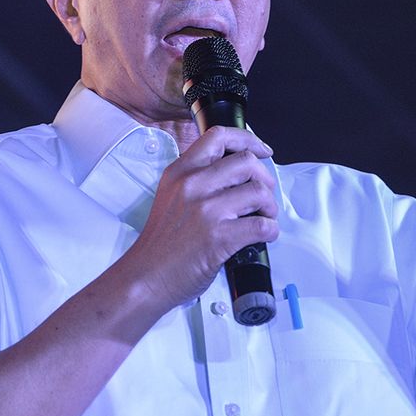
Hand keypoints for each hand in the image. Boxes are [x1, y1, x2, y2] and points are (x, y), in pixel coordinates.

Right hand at [124, 126, 278, 311]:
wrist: (145, 278)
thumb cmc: (160, 244)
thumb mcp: (170, 196)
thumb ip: (197, 179)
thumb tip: (236, 173)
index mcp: (180, 172)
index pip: (219, 136)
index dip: (248, 139)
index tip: (262, 150)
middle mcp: (193, 185)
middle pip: (247, 162)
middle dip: (265, 178)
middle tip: (264, 194)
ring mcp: (206, 210)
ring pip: (259, 192)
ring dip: (270, 206)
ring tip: (264, 217)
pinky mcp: (219, 237)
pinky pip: (262, 225)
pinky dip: (271, 230)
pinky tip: (264, 235)